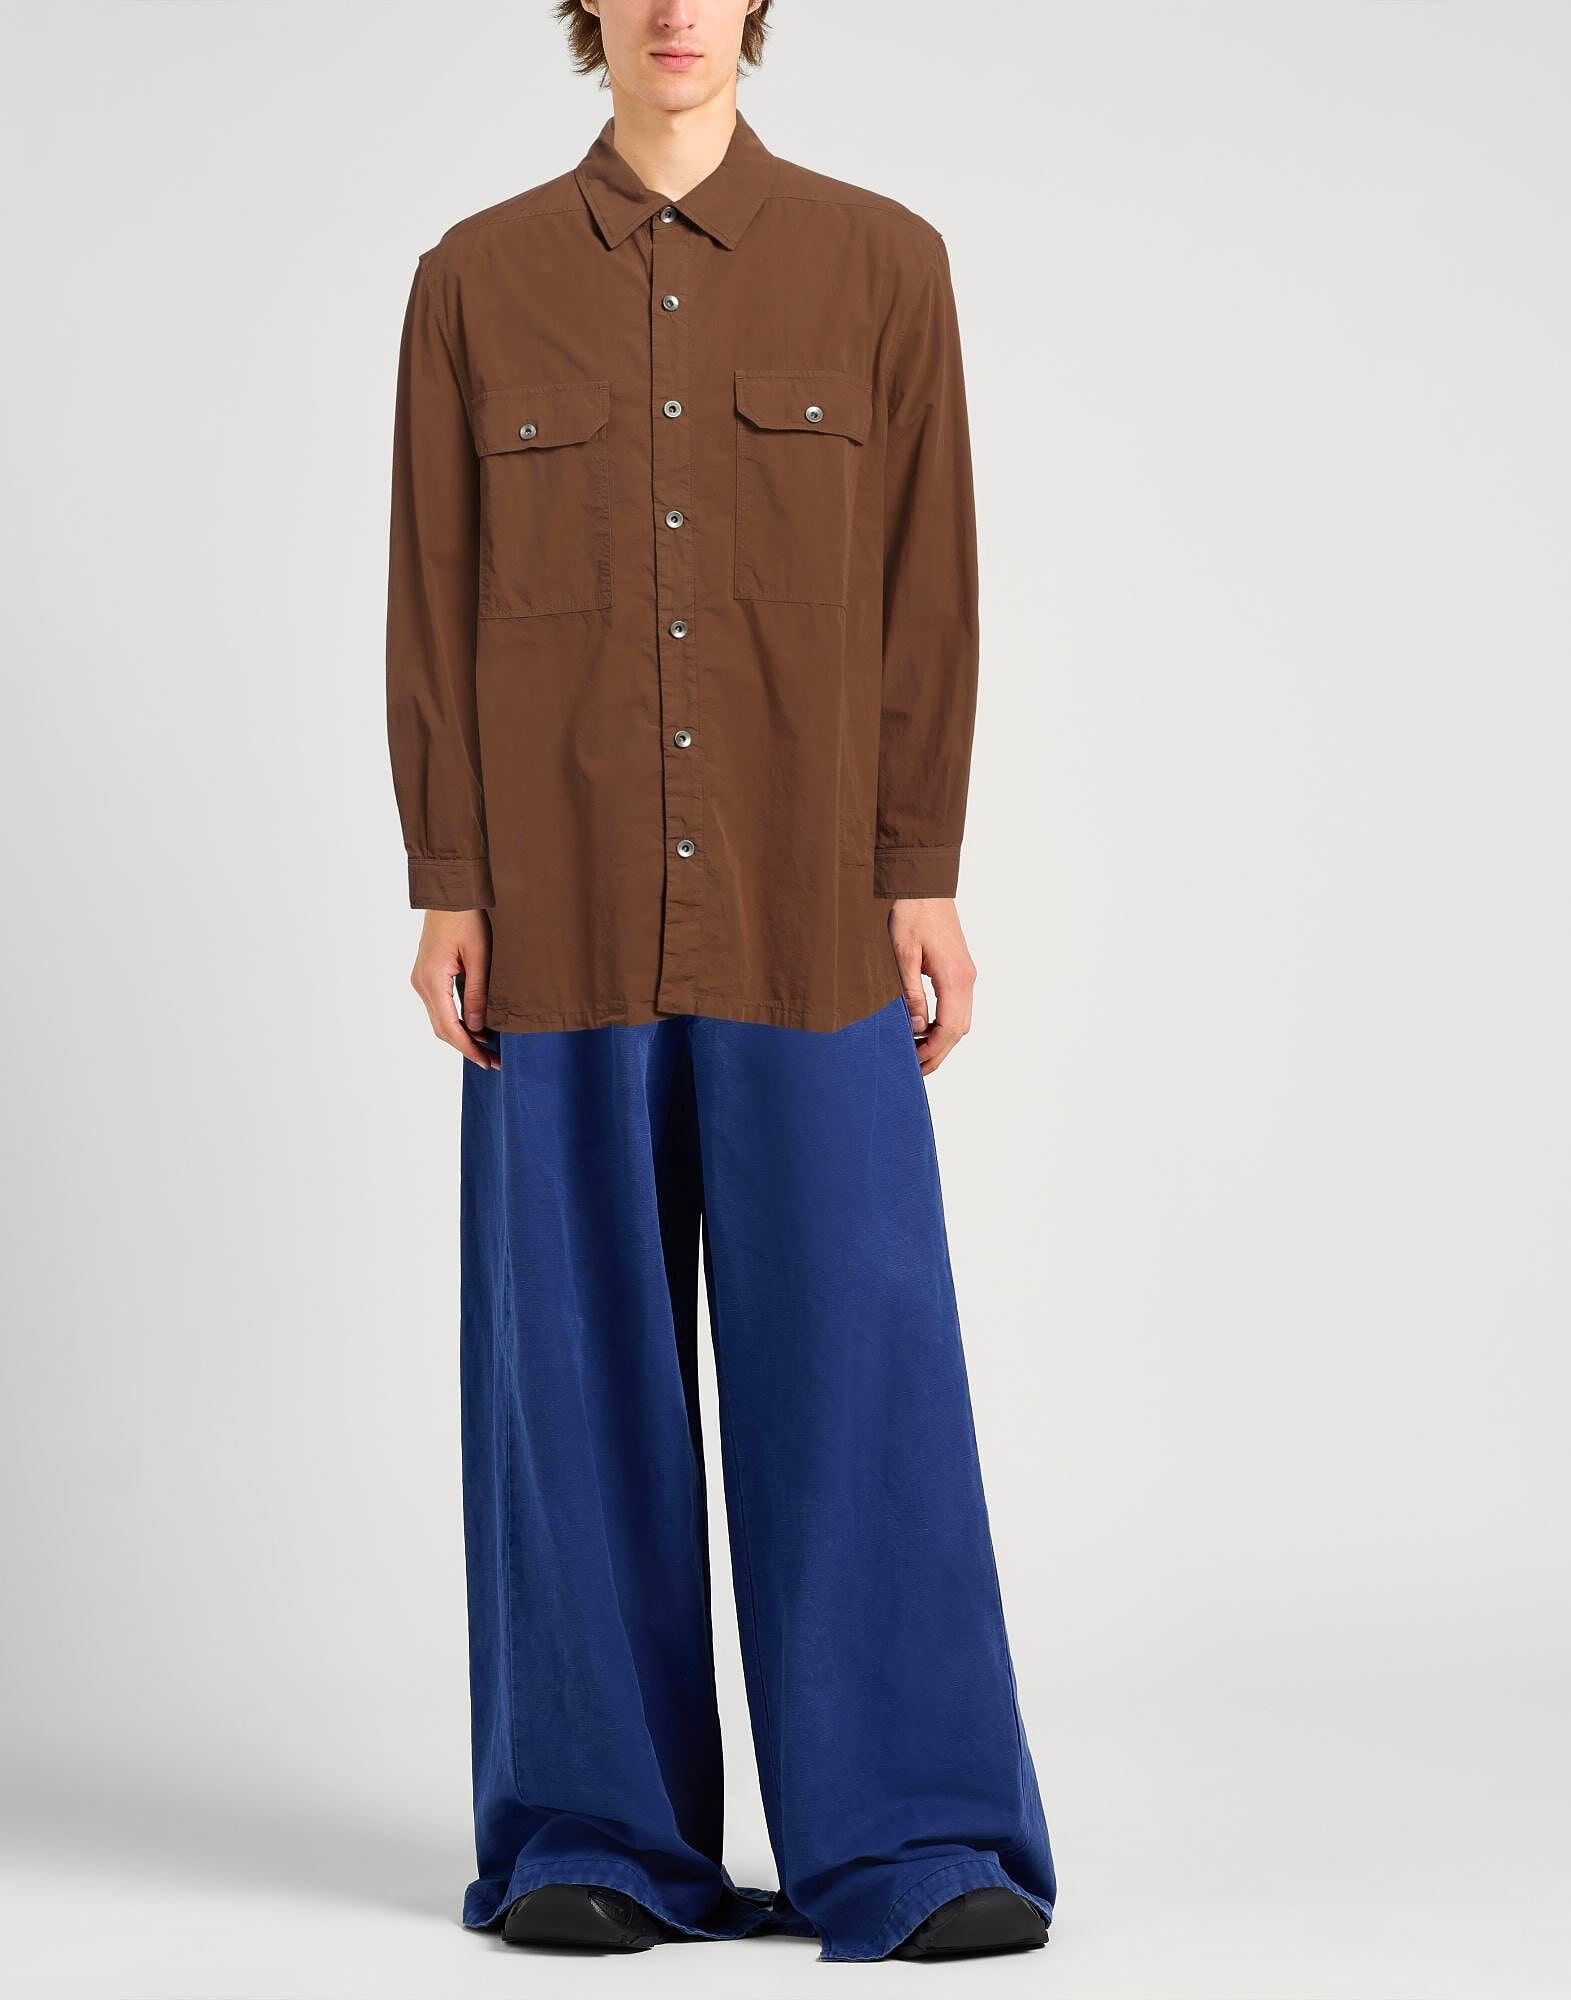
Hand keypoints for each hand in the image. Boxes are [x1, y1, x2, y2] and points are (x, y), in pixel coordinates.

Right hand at [410, 909, 498, 1068]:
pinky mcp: (426, 974)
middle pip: (441, 1028)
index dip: (468, 1048)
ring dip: (462, 1035)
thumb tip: (477, 1028)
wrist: (450, 893)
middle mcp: (421, 983)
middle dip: (467, 1046)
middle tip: (493, 1061)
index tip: (487, 1062)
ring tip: (488, 1047)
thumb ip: (478, 993)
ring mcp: (421, 979)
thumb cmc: (467, 918)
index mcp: (432, 980)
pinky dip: (456, 1020)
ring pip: (440, 1018)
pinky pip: (440, 1006)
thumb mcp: (480, 957)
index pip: (448, 1027)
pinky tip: (476, 1026)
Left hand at [887, 898, 976, 1076]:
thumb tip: (914, 1027)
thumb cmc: (910, 913)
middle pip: (959, 1030)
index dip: (932, 1051)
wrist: (924, 883)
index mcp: (955, 978)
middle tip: (915, 1069)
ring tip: (918, 1053)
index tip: (914, 1065)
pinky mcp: (961, 968)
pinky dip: (945, 1023)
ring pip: (961, 1019)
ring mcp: (967, 973)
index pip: (949, 1029)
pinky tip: (925, 1027)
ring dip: (943, 1039)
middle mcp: (967, 979)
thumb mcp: (902, 955)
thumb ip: (910, 993)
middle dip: (939, 1052)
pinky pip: (958, 1006)